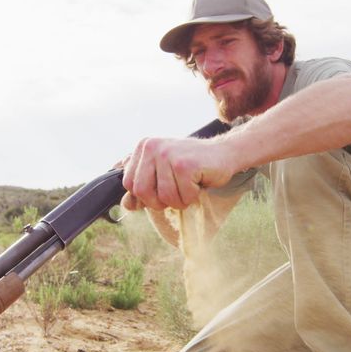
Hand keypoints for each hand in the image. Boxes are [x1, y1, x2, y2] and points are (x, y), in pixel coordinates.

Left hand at [121, 137, 235, 210]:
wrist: (224, 153)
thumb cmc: (191, 166)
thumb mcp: (162, 172)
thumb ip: (142, 186)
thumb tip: (126, 205)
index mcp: (143, 146)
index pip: (129, 184)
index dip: (146, 195)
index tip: (162, 189)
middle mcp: (152, 147)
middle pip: (142, 192)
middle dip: (160, 201)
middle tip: (176, 191)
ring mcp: (168, 154)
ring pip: (164, 198)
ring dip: (180, 200)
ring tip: (189, 185)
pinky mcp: (185, 165)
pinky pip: (183, 197)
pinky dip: (193, 197)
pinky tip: (198, 181)